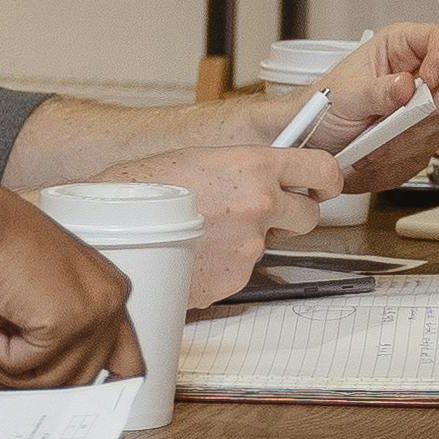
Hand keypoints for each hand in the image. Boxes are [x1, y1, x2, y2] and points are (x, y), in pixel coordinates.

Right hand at [0, 183, 141, 388]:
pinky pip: (21, 367)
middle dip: (20, 380)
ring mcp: (93, 312)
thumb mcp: (29, 302)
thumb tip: (27, 387)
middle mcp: (109, 301)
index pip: (124, 362)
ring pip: (46, 381)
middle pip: (76, 381)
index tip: (67, 404)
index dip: (95, 389)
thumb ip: (41, 344)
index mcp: (107, 292)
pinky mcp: (67, 323)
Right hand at [110, 143, 346, 301]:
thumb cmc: (146, 187)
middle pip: (309, 215)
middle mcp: (261, 205)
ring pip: (268, 245)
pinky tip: (193, 252)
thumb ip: (248, 169)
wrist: (111, 229)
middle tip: (258, 213)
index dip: (327, 180)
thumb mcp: (205, 158)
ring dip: (247, 241)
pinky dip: (224, 264)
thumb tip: (273, 179)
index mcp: (256, 166)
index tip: (322, 186)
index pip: (323, 170)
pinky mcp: (233, 280)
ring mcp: (249, 247)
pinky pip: (242, 270)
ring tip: (203, 231)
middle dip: (291, 216)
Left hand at [326, 22, 438, 175]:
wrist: (316, 137)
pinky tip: (379, 154)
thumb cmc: (327, 103)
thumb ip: (377, 91)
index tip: (428, 82)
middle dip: (434, 106)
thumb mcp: (346, 95)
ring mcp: (426, 102)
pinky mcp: (424, 131)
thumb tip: (407, 85)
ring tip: (374, 145)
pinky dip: (403, 156)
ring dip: (409, 138)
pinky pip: (430, 146)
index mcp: (401, 45)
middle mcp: (420, 70)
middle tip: (404, 120)